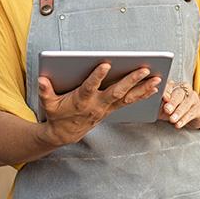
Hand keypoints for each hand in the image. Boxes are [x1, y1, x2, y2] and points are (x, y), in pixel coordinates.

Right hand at [38, 63, 161, 145]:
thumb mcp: (48, 104)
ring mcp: (107, 107)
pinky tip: (155, 87)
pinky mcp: (113, 109)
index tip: (106, 64)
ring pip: (128, 97)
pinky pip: (131, 101)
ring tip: (158, 78)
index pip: (90, 87)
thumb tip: (41, 79)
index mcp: (81, 100)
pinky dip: (143, 94)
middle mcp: (98, 104)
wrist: (65, 134)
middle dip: (131, 80)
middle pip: (117, 91)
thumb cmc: (57, 114)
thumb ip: (45, 91)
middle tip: (144, 69)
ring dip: (143, 88)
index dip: (97, 77)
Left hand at [159, 80, 199, 129]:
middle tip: (167, 109)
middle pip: (179, 93)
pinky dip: (184, 119)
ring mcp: (193, 98)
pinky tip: (178, 124)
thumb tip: (151, 106)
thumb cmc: (175, 109)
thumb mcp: (165, 106)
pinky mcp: (198, 108)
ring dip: (178, 112)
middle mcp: (185, 89)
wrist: (193, 114)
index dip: (166, 91)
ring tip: (172, 119)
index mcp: (175, 86)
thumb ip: (159, 105)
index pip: (169, 86)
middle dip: (172, 102)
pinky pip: (191, 113)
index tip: (163, 98)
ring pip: (186, 103)